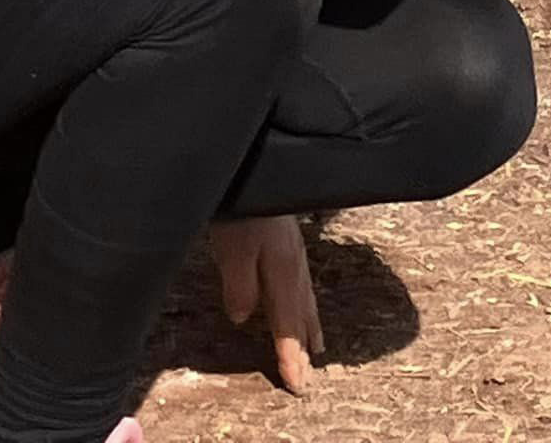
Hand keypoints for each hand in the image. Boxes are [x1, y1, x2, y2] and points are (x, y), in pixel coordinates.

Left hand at [209, 215, 323, 395]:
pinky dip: (306, 304)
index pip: (288, 324)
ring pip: (305, 298)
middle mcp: (294, 265)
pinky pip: (302, 284)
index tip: (298, 383)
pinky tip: (303, 302)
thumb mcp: (233, 252)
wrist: (258, 167)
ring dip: (309, 326)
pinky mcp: (288, 241)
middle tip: (308, 375)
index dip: (292, 355)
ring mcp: (294, 251)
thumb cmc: (244, 211)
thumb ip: (240, 287)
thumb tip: (242, 317)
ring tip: (317, 345)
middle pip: (301, 314)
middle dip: (304, 346)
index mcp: (283, 272)